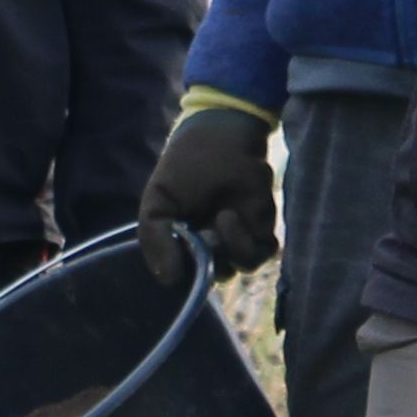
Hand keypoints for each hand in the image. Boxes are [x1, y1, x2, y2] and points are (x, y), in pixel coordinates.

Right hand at [141, 97, 279, 274]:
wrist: (220, 135)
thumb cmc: (185, 165)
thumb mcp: (157, 202)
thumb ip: (154, 240)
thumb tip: (169, 281)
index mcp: (183, 241)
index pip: (182, 276)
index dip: (179, 277)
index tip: (174, 265)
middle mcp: (210, 244)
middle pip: (210, 278)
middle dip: (204, 264)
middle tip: (199, 236)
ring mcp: (237, 237)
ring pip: (236, 268)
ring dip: (229, 250)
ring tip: (222, 217)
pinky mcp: (261, 227)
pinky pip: (261, 252)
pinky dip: (246, 242)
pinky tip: (229, 216)